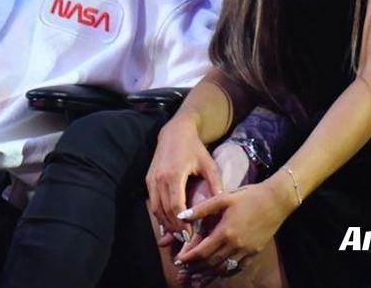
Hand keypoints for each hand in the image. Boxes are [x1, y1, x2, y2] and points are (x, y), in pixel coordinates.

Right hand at [146, 115, 222, 242]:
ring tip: (179, 233)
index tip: (191, 234)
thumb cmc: (194, 148)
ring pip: (156, 209)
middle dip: (174, 227)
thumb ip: (215, 183)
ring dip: (166, 223)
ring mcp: (151, 179)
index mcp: (174, 175)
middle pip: (164, 211)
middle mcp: (159, 178)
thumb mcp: (208, 163)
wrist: (175, 132)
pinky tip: (170, 222)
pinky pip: (152, 203)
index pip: (175, 206)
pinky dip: (160, 215)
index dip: (182, 223)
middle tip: (186, 239)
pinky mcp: (148, 180)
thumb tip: (221, 203)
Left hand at [175, 142, 252, 285]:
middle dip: (195, 269)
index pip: (202, 251)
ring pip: (224, 268)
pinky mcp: (255, 252)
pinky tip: (219, 273)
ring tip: (197, 278)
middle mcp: (235, 245)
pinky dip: (226, 272)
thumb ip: (202, 209)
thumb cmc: (249, 196)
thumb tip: (181, 216)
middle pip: (211, 263)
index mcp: (225, 231)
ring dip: (208, 274)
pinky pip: (238, 268)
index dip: (189, 258)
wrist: (276, 201)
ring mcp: (246, 250)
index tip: (179, 260)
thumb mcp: (224, 198)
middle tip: (184, 272)